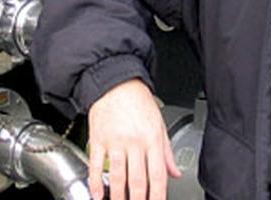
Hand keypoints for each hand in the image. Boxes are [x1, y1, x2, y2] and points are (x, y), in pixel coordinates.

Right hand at [87, 78, 181, 199]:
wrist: (115, 82)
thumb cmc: (138, 100)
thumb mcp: (159, 123)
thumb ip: (166, 151)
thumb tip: (175, 173)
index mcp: (152, 138)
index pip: (157, 175)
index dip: (157, 196)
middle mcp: (134, 141)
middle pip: (138, 180)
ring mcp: (115, 141)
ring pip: (117, 176)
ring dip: (118, 197)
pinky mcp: (97, 139)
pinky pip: (96, 166)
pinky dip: (95, 183)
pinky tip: (98, 195)